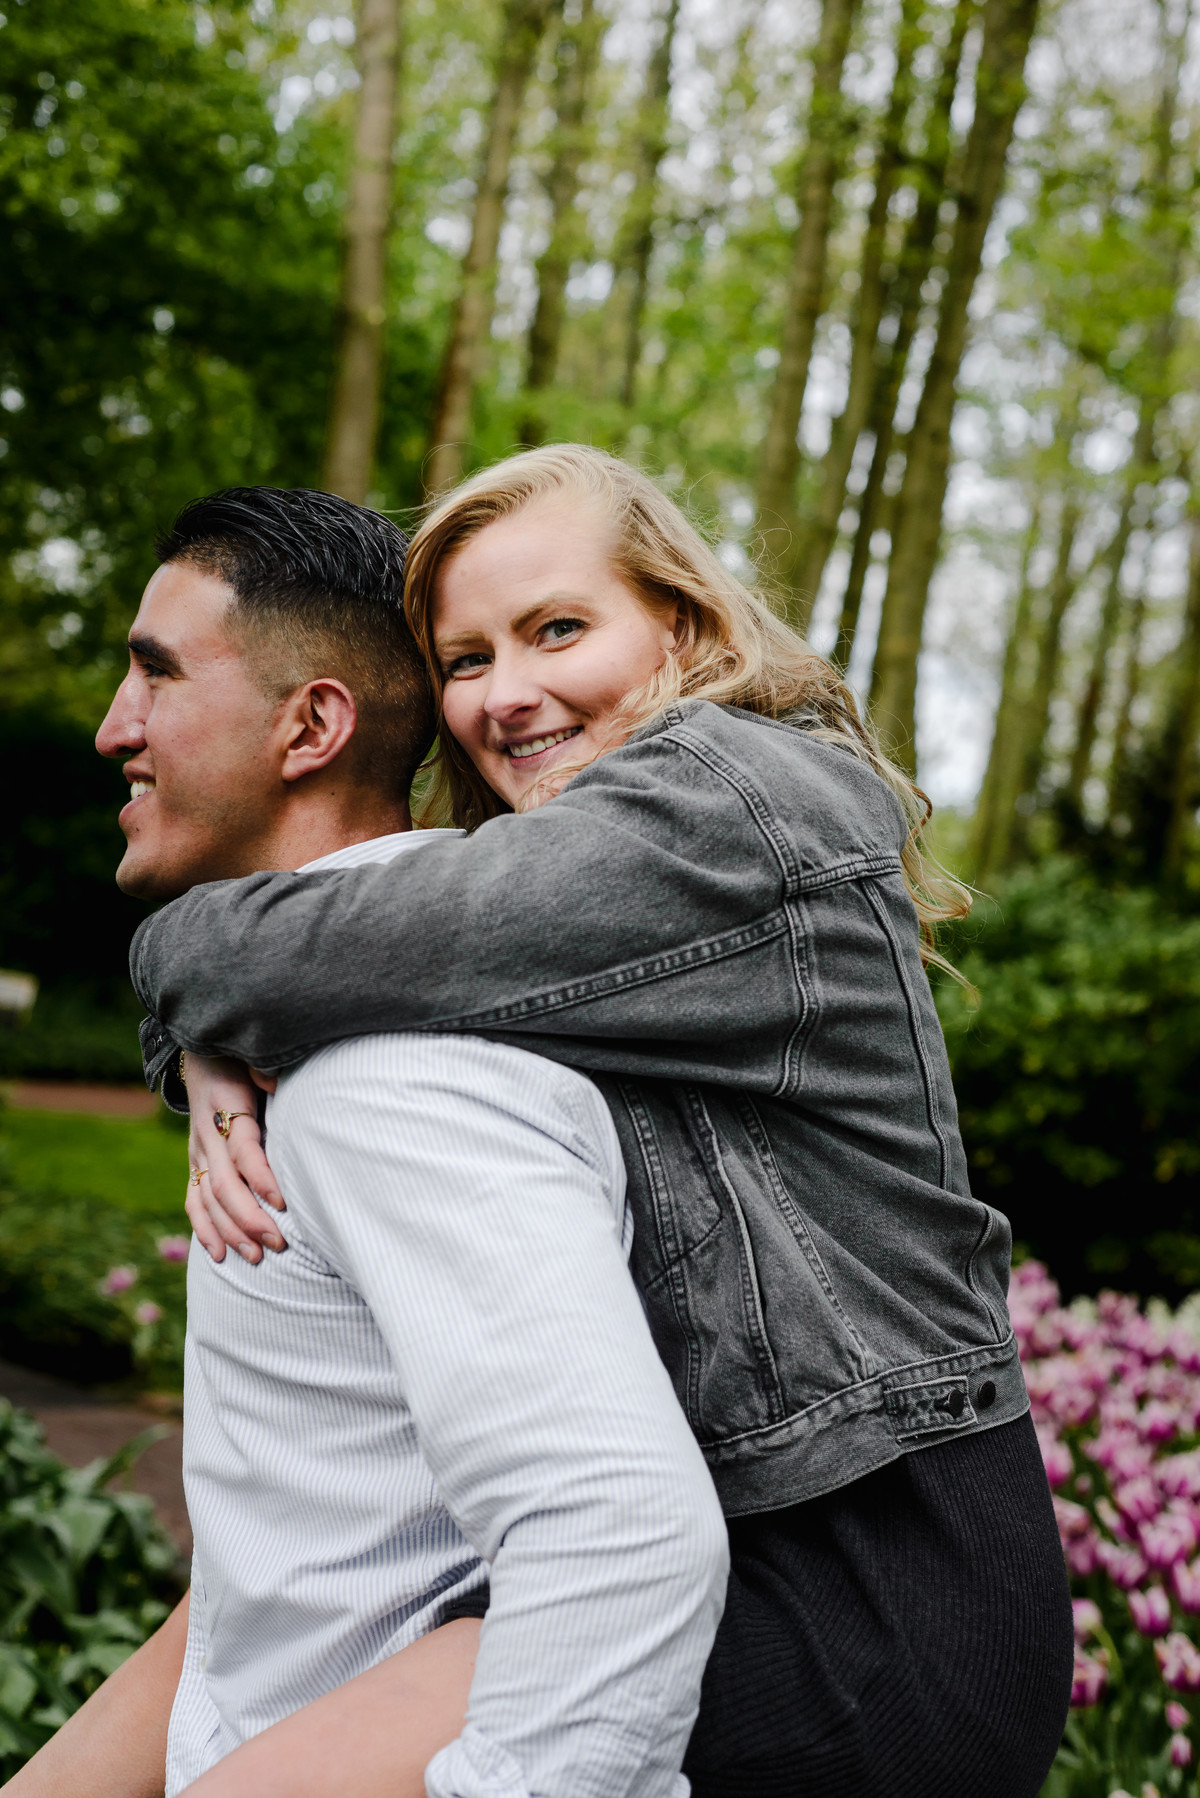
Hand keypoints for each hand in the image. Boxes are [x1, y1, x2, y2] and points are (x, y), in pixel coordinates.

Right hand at [183, 1054, 285, 1263]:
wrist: (202, 1054)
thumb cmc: (240, 1058)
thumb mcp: (252, 1056)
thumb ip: (264, 1069)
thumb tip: (275, 1080)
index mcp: (226, 1107)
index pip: (243, 1150)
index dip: (261, 1177)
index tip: (282, 1202)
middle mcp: (207, 1135)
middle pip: (225, 1184)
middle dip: (250, 1218)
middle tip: (278, 1243)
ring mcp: (198, 1152)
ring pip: (209, 1199)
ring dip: (231, 1231)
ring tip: (256, 1257)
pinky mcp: (195, 1163)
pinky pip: (193, 1201)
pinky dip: (204, 1229)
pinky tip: (219, 1254)